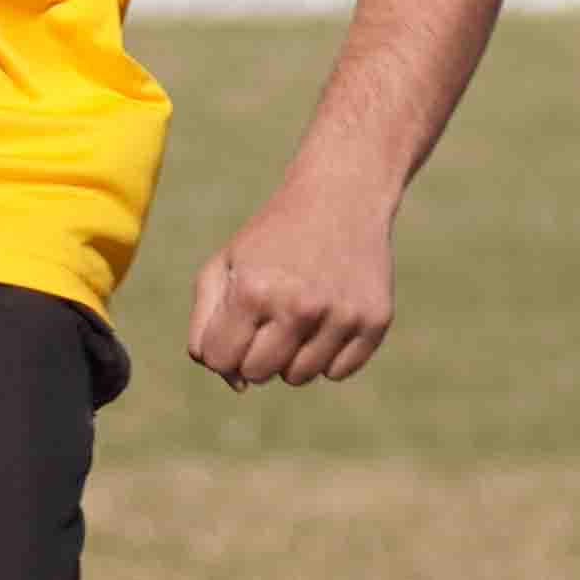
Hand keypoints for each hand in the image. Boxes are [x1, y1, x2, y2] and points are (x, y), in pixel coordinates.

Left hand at [183, 168, 397, 388]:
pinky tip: (328, 317)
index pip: (219, 360)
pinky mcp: (375, 321)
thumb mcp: (225, 265)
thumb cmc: (272, 238)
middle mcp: (299, 306)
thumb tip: (233, 382)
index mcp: (252, 290)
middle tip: (269, 314)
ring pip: (299, 378)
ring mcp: (341, 316)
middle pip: (257, 374)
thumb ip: (205, 326)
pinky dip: (328, 354)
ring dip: (292, 355)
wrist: (341, 196)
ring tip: (299, 313)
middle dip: (254, 351)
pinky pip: (338, 373)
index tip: (237, 318)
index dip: (223, 344)